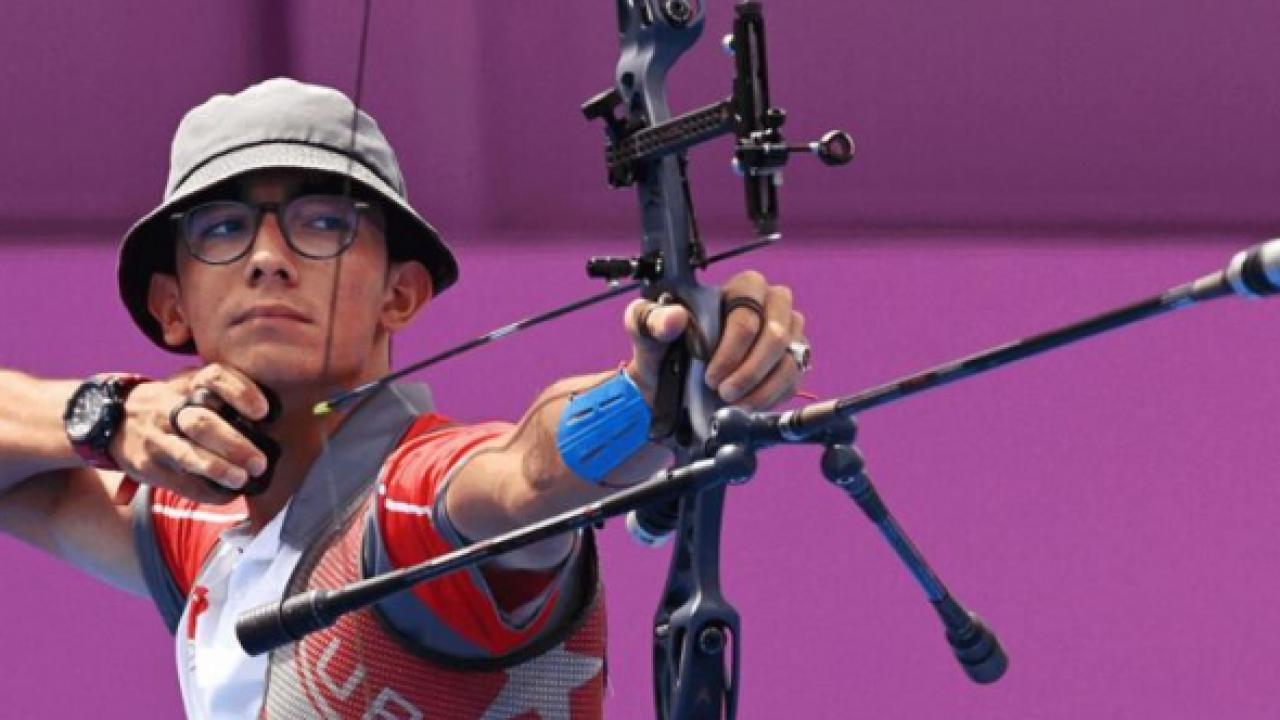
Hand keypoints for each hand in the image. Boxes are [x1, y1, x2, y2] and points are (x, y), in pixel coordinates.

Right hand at [108, 364, 271, 502]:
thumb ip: (224, 394)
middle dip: (234, 444)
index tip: (263, 412)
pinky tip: (227, 494)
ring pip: (188, 455)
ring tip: (242, 479)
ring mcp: (157, 439)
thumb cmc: (175, 403)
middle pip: (202, 424)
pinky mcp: (149, 467)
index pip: (215, 378)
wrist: (115, 420)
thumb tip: (271, 415)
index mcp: (187, 383)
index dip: (241, 393)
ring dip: (218, 469)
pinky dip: (207, 492)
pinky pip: (180, 483)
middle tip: (260, 462)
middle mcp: (169, 408)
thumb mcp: (192, 385)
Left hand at [625, 270, 807, 410]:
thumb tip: (674, 317)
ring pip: (788, 360)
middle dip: (749, 370)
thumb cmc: (664, 351)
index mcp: (742, 288)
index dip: (733, 346)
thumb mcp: (647, 332)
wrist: (671, 389)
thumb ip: (652, 319)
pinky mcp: (794, 362)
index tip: (710, 375)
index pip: (748, 310)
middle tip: (724, 392)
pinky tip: (747, 405)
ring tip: (734, 403)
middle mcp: (772, 306)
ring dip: (760, 388)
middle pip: (776, 334)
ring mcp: (788, 334)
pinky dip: (769, 398)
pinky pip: (793, 380)